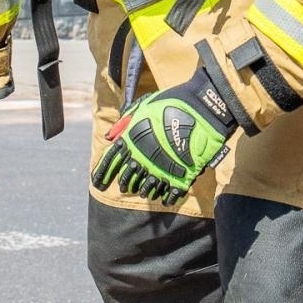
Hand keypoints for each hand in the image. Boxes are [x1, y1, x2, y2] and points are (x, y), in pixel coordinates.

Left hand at [91, 68, 239, 205]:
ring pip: (147, 189)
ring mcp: (161, 168)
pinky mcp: (181, 176)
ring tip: (145, 191)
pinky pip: (169, 194)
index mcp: (131, 140)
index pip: (110, 162)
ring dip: (144, 190)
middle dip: (125, 183)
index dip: (102, 174)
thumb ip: (125, 123)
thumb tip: (109, 138)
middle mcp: (143, 157)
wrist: (204, 107)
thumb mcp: (142, 107)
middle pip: (127, 178)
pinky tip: (164, 198)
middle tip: (125, 186)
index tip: (98, 184)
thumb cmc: (172, 103)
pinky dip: (166, 198)